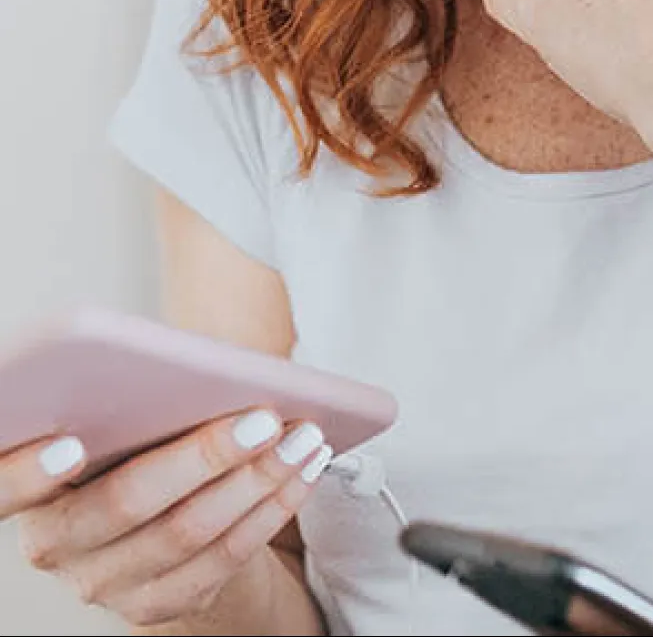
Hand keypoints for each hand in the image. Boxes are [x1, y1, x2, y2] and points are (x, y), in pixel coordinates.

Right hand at [1, 410, 329, 626]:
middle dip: (204, 457)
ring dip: (257, 480)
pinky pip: (222, 559)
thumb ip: (133, 396)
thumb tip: (187, 365)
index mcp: (32, 490)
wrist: (164, 513)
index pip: (1, 488)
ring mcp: (104, 583)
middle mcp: (56, 546)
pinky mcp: (156, 604)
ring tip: (305, 436)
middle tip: (264, 419)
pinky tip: (305, 470)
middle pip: (125, 503)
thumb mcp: (127, 414)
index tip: (72, 441)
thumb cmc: (143, 438)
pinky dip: (272, 509)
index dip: (27, 472)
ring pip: (186, 532)